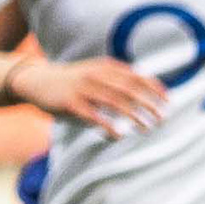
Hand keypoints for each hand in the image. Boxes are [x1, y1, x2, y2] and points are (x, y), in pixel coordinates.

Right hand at [10, 54, 169, 135]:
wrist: (37, 81)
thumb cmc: (72, 82)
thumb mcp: (95, 73)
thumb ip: (116, 81)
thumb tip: (144, 95)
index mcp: (105, 67)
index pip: (136, 76)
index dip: (154, 87)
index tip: (168, 100)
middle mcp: (96, 75)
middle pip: (129, 90)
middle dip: (149, 104)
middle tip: (163, 118)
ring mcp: (83, 89)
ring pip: (115, 102)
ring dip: (134, 116)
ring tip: (148, 128)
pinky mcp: (71, 103)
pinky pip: (93, 116)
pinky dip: (108, 125)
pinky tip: (119, 135)